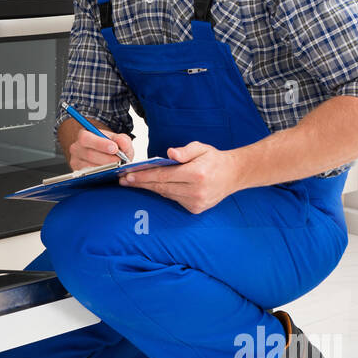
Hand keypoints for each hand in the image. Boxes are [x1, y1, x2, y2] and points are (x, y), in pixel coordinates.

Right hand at [59, 118, 135, 170]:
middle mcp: (76, 148)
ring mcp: (75, 162)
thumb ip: (122, 140)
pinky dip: (101, 175)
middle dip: (107, 159)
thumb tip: (121, 142)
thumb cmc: (110, 146)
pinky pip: (89, 176)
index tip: (114, 148)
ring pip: (89, 167)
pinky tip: (109, 172)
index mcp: (84, 135)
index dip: (100, 144)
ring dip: (105, 168)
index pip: (86, 138)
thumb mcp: (119, 140)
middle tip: (119, 160)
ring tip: (116, 166)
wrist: (107, 157)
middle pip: (89, 154)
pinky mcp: (78, 173)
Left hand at [118, 141, 239, 213]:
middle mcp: (196, 190)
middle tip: (124, 180)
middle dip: (141, 183)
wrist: (234, 175)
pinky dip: (164, 192)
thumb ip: (185, 151)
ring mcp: (196, 202)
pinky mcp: (195, 209)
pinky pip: (174, 199)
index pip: (163, 175)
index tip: (128, 175)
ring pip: (166, 194)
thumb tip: (170, 153)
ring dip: (150, 188)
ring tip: (134, 182)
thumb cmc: (214, 159)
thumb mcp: (201, 148)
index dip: (143, 176)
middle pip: (161, 187)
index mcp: (196, 174)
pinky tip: (154, 186)